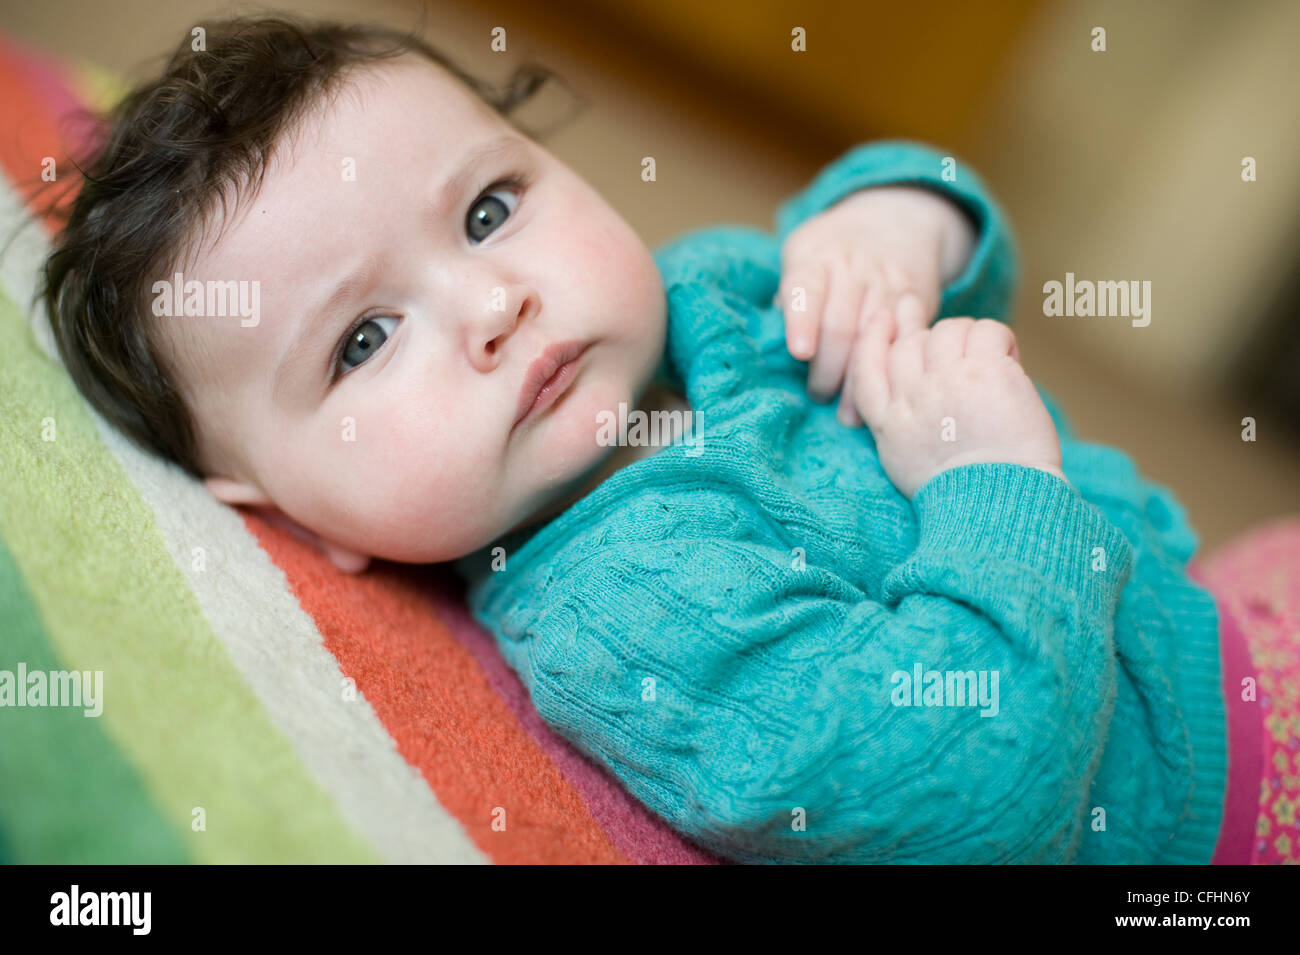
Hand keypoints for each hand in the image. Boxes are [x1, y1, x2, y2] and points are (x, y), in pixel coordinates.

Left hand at [773, 186, 963, 425]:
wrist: (896, 219)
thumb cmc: (833, 250)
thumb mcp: (803, 253)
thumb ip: (789, 296)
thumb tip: (775, 342)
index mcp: (815, 257)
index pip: (806, 288)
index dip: (802, 321)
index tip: (799, 352)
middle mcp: (853, 267)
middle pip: (841, 325)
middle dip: (826, 369)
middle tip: (817, 393)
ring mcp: (887, 284)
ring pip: (873, 340)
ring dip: (857, 382)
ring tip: (844, 413)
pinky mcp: (916, 300)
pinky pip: (904, 343)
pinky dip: (891, 372)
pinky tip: (881, 395)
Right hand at [850, 315, 1065, 498]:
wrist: (996, 505)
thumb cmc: (962, 494)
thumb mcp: (906, 463)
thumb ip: (898, 426)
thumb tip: (907, 397)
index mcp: (889, 423)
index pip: (867, 365)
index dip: (874, 336)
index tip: (886, 318)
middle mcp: (912, 398)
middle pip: (910, 341)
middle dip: (929, 331)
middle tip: (954, 337)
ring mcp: (947, 382)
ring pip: (948, 330)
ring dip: (970, 338)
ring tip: (990, 362)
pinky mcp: (986, 372)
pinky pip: (988, 331)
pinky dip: (1001, 341)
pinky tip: (1011, 362)